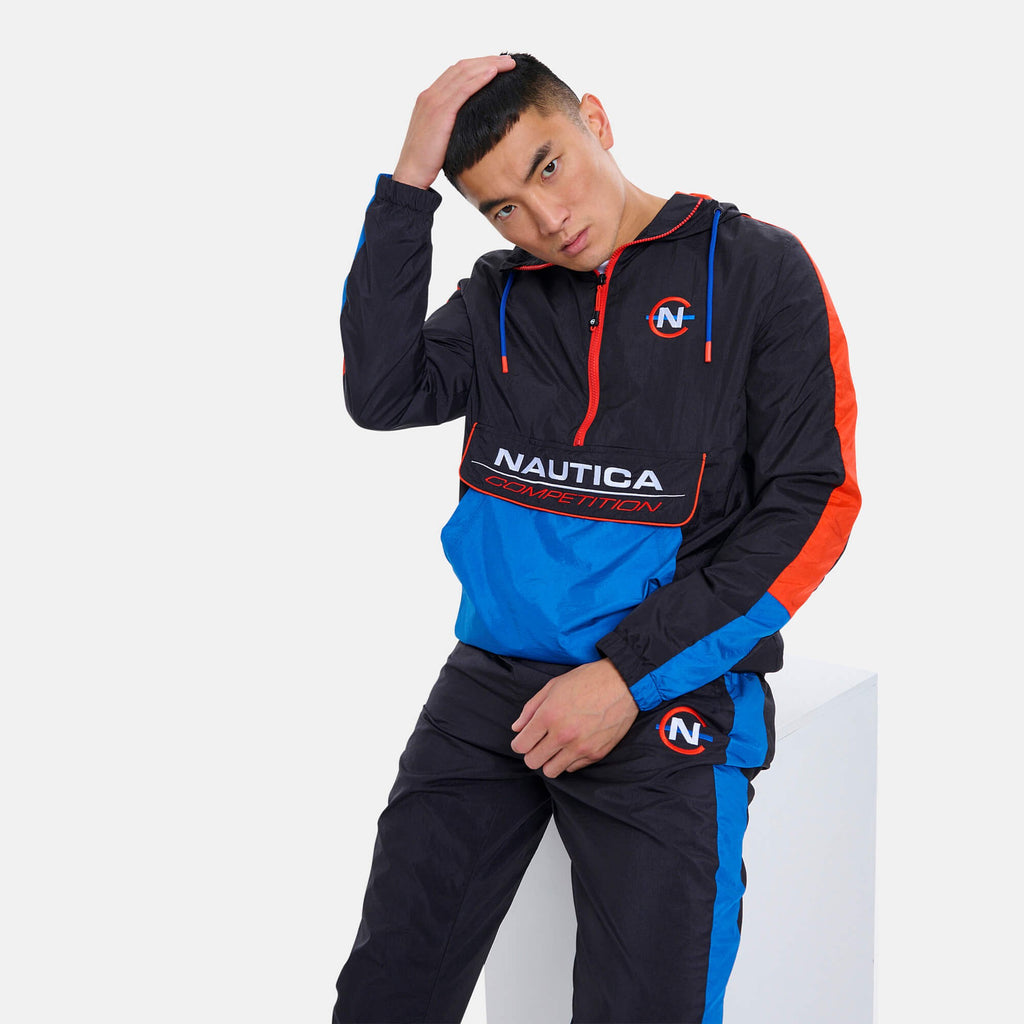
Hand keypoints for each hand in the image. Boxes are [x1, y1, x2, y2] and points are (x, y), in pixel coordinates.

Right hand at [392, 55, 515, 189]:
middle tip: (509, 60)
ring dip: (488, 65)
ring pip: (464, 74)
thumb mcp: (440, 136)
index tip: (497, 66)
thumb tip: (472, 124)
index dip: (478, 66)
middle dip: (487, 60)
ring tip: (508, 64)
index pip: (456, 73)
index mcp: (429, 98)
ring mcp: (434, 101)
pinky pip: (463, 90)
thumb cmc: (427, 161)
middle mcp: (430, 95)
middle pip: (462, 68)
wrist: (411, 174)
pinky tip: (494, 73)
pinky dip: (479, 78)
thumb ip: (452, 124)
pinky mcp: (440, 112)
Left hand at [510, 659, 638, 777]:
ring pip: (551, 771)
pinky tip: (573, 745)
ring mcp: (580, 747)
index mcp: (549, 716)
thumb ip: (531, 709)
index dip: (520, 743)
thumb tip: (517, 728)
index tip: (525, 739)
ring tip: (556, 747)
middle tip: (539, 743)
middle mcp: (563, 735)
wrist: (622, 684)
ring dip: (549, 760)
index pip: (520, 745)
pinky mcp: (596, 754)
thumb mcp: (553, 686)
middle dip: (532, 753)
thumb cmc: (587, 680)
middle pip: (533, 762)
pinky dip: (569, 760)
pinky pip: (572, 768)